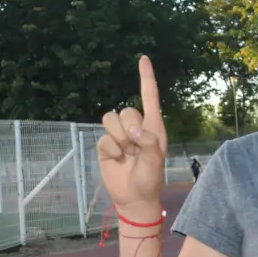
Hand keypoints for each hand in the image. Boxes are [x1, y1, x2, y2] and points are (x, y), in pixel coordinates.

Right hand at [98, 55, 167, 218]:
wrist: (133, 198)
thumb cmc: (150, 179)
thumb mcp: (155, 161)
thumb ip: (148, 142)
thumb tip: (133, 130)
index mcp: (153, 126)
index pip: (150, 96)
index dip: (146, 77)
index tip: (143, 58)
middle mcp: (136, 127)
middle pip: (125, 111)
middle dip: (129, 131)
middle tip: (136, 150)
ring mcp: (119, 135)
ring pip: (110, 120)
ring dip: (118, 139)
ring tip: (126, 155)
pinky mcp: (106, 146)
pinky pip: (102, 138)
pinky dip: (110, 151)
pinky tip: (117, 161)